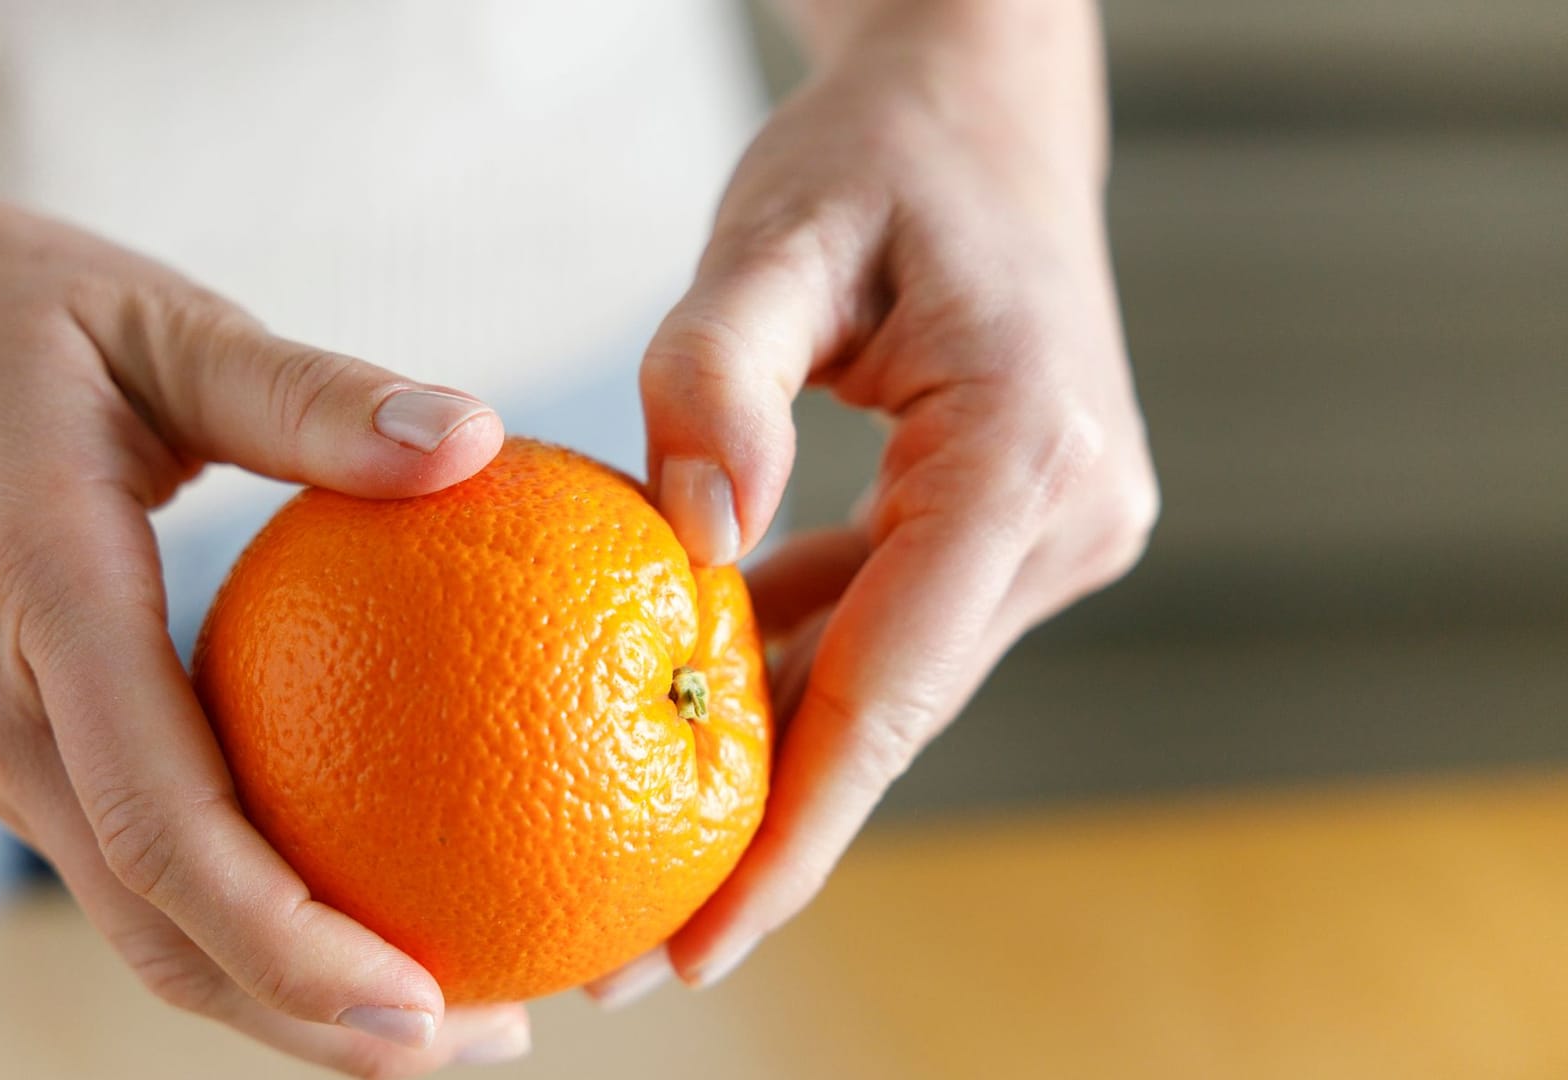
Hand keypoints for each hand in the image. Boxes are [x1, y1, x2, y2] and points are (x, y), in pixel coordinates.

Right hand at [0, 179, 527, 1074]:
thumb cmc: (3, 302)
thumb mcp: (167, 320)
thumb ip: (313, 395)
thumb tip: (478, 442)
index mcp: (31, 591)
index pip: (157, 825)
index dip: (289, 943)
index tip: (427, 1012)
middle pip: (145, 921)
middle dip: (308, 1015)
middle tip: (490, 1039)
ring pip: (120, 905)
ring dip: (267, 976)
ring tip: (436, 998)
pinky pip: (102, 840)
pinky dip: (213, 895)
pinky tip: (331, 879)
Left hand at [591, 0, 1157, 1002]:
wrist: (985, 101)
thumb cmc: (878, 149)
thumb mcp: (781, 229)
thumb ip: (722, 368)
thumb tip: (685, 541)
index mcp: (1027, 451)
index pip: (895, 685)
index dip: (795, 832)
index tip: (702, 945)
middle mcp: (1070, 510)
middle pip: (896, 709)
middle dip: (771, 831)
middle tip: (642, 946)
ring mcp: (1060, 522)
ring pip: (894, 675)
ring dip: (781, 752)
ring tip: (652, 855)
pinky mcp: (1021, 519)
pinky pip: (897, 619)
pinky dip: (803, 658)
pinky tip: (697, 698)